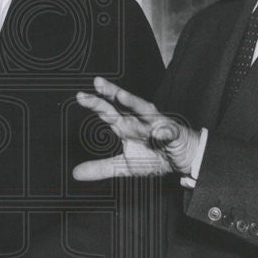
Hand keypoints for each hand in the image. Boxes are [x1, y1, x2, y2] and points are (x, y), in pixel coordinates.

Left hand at [73, 76, 200, 180]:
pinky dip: (165, 132)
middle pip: (123, 104)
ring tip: (122, 95)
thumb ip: (101, 168)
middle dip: (111, 93)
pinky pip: (169, 133)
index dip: (95, 103)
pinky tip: (160, 133)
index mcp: (126, 126)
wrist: (182, 159)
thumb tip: (75, 174)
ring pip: (145, 111)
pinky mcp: (174, 134)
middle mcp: (139, 121)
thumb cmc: (154, 157)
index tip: (80, 96)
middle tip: (97, 83)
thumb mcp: (124, 166)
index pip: (108, 112)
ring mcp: (157, 125)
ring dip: (134, 103)